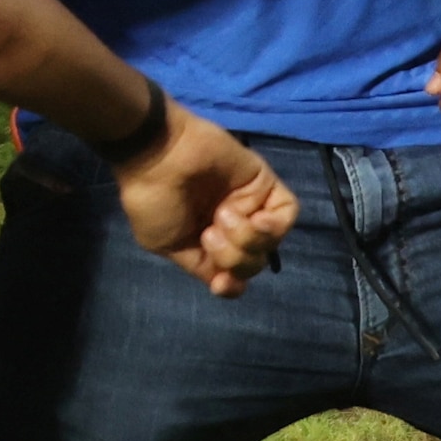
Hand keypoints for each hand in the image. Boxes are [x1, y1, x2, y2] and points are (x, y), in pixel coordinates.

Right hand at [111, 98, 294, 293]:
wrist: (157, 155)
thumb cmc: (153, 200)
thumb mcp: (166, 245)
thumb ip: (200, 265)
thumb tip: (224, 278)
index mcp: (207, 243)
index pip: (234, 276)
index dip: (231, 285)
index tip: (219, 282)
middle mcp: (231, 226)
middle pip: (254, 262)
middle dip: (234, 259)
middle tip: (208, 234)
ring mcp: (249, 204)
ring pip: (271, 241)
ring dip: (248, 239)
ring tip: (222, 216)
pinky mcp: (263, 183)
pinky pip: (287, 213)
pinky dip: (275, 225)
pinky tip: (255, 219)